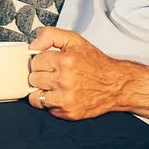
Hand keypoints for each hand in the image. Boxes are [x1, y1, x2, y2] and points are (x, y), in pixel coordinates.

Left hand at [26, 27, 140, 119]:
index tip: (49, 62)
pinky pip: (45, 108)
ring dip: (43, 90)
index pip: (35, 61)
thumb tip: (32, 46)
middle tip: (54, 73)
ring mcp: (65, 98)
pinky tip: (61, 95)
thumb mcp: (74, 40)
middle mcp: (65, 80)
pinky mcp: (67, 112)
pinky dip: (50, 102)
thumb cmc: (95, 63)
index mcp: (65, 61)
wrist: (115, 84)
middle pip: (33, 78)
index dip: (42, 60)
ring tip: (55, 85)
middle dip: (41, 74)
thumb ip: (50, 36)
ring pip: (35, 96)